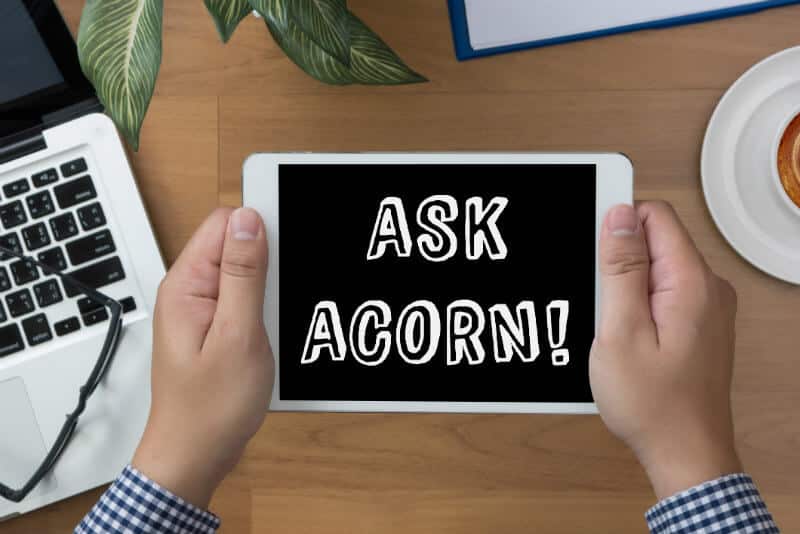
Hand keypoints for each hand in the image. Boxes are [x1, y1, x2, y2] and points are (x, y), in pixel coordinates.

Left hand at [132, 207, 272, 507]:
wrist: (194, 456)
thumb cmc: (210, 408)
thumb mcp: (237, 335)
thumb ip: (244, 274)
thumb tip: (248, 219)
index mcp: (186, 286)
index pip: (223, 223)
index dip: (258, 229)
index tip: (285, 253)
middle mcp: (189, 292)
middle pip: (234, 246)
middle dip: (266, 264)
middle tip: (276, 304)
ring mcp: (201, 311)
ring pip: (244, 275)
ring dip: (267, 291)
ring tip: (271, 327)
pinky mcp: (214, 328)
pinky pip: (244, 301)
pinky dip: (263, 311)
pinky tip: (269, 334)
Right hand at [590, 201, 741, 499]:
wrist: (685, 454)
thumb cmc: (653, 404)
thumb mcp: (620, 330)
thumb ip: (621, 268)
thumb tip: (619, 216)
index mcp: (691, 283)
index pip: (654, 217)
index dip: (616, 222)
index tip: (592, 250)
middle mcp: (708, 289)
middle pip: (655, 242)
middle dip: (617, 261)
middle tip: (599, 302)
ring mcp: (707, 309)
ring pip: (656, 270)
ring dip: (625, 286)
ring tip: (612, 326)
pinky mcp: (698, 326)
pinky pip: (663, 294)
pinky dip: (637, 305)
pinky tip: (624, 336)